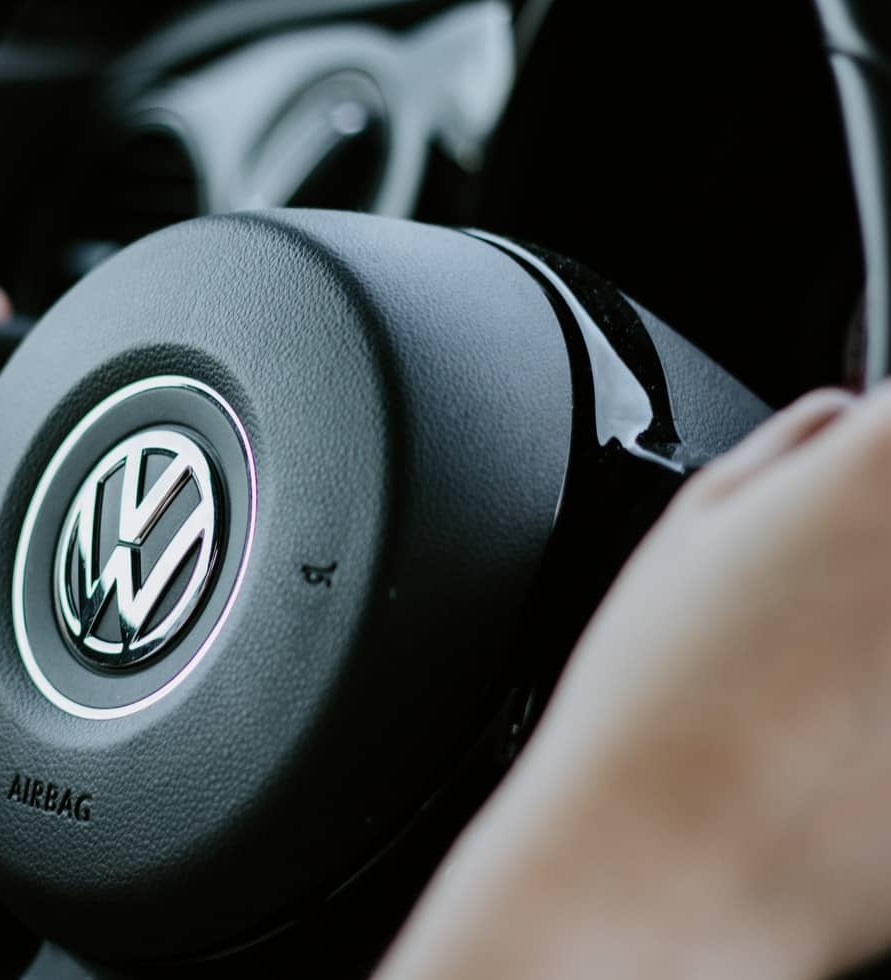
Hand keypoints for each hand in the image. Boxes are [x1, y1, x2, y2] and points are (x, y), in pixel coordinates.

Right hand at [381, 387, 890, 978]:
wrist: (669, 868)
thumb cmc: (656, 705)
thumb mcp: (687, 529)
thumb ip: (790, 452)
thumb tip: (835, 424)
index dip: (880, 447)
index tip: (859, 480)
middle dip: (889, 541)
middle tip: (833, 590)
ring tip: (834, 681)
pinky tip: (848, 740)